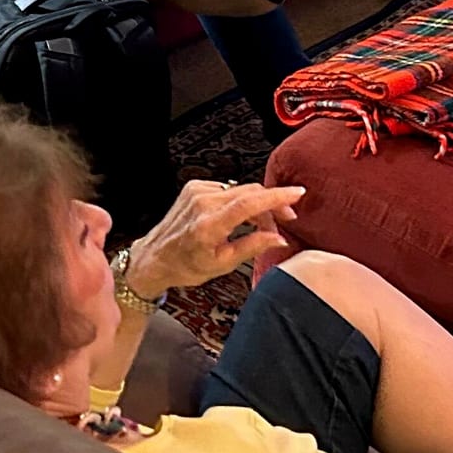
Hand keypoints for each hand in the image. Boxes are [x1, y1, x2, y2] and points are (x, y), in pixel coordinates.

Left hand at [122, 181, 304, 297]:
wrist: (155, 257)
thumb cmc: (184, 265)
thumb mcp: (222, 264)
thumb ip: (252, 247)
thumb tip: (278, 238)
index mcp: (209, 224)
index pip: (250, 202)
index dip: (277, 196)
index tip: (297, 193)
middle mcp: (202, 203)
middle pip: (250, 192)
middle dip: (272, 204)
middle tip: (286, 220)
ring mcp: (196, 192)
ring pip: (240, 190)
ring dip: (257, 204)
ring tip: (262, 225)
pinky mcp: (194, 187)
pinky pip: (227, 189)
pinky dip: (239, 201)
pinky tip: (239, 218)